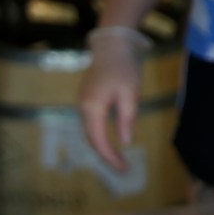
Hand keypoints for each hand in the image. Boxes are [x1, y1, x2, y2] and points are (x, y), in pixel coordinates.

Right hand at [76, 28, 145, 172]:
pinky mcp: (87, 100)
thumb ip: (127, 118)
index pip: (99, 141)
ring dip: (101, 147)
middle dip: (105, 155)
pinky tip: (110, 141)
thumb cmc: (124, 68)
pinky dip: (99, 136)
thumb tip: (125, 142)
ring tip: (117, 159)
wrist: (112, 45)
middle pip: (91, 139)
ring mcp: (83, 103)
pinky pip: (91, 124)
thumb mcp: (131, 94)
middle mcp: (83, 108)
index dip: (110, 157)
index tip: (124, 169)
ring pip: (90, 132)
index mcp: (92, 108)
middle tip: (123, 168)